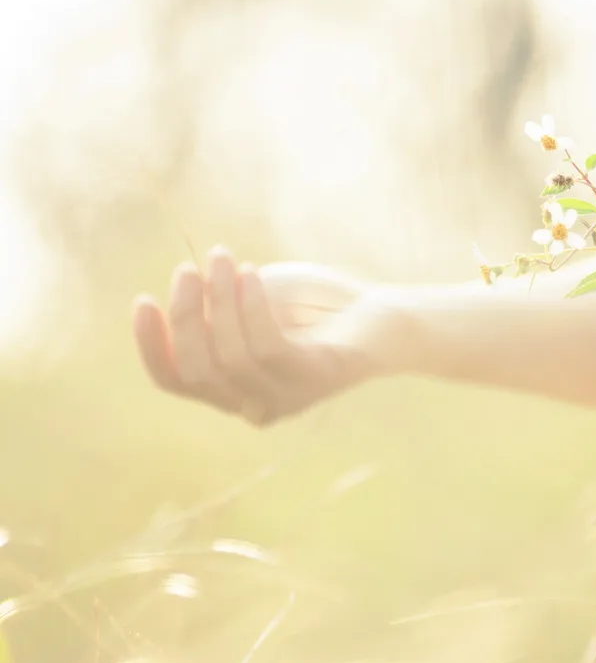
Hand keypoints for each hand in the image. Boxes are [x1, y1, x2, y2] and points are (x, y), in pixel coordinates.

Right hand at [132, 247, 397, 425]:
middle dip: (185, 315)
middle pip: (197, 368)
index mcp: (231, 389)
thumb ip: (214, 304)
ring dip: (220, 301)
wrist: (385, 317)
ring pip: (230, 356)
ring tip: (223, 258)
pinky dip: (253, 306)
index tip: (143, 300)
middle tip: (189, 268)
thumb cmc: (314, 305)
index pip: (175, 379)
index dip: (151, 344)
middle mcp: (254, 404)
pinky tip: (253, 274)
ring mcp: (286, 397)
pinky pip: (268, 347)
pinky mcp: (315, 380)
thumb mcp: (251, 300)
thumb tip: (181, 290)